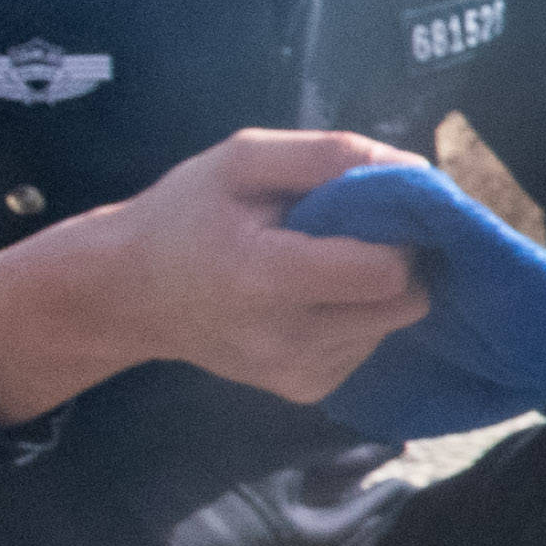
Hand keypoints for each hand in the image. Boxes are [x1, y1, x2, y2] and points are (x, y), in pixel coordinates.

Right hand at [0, 127, 429, 423]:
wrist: (127, 295)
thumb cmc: (183, 216)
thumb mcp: (242, 160)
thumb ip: (330, 155)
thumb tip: (418, 170)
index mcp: (265, 278)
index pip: (387, 272)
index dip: (399, 234)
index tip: (378, 209)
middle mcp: (287, 341)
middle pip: (405, 302)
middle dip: (395, 260)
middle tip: (351, 233)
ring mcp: (298, 374)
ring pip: (393, 323)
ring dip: (373, 288)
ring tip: (315, 264)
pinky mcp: (307, 390)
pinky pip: (369, 345)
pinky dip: (355, 316)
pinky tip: (308, 298)